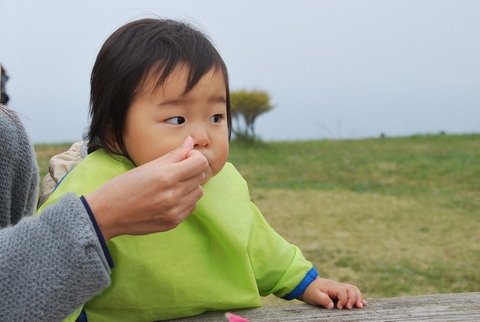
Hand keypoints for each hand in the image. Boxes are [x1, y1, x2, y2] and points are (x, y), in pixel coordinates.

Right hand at [84, 136, 207, 239]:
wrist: (106, 214)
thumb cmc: (123, 186)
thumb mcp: (147, 166)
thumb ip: (173, 155)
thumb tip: (190, 141)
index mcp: (166, 177)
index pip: (200, 163)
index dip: (195, 157)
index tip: (186, 157)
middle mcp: (173, 195)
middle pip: (201, 177)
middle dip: (192, 170)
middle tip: (177, 170)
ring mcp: (174, 211)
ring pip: (198, 193)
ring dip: (190, 186)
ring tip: (173, 185)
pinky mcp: (173, 223)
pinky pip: (191, 207)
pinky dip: (185, 200)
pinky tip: (169, 198)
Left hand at [298, 277, 366, 309]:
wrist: (309, 285)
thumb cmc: (311, 291)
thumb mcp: (314, 295)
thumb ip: (322, 299)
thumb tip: (331, 305)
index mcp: (332, 286)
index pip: (342, 291)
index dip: (343, 299)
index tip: (339, 308)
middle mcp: (338, 286)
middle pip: (351, 289)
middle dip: (354, 298)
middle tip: (350, 308)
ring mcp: (341, 288)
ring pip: (354, 290)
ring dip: (358, 297)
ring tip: (360, 307)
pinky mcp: (343, 292)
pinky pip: (353, 292)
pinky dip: (358, 297)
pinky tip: (363, 304)